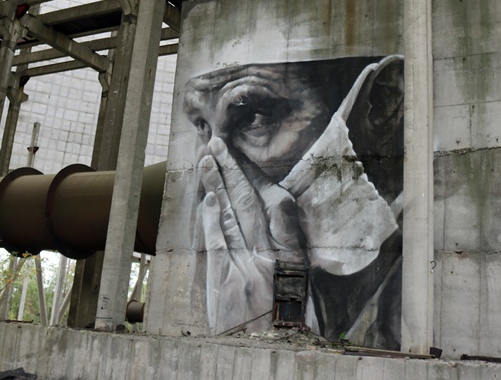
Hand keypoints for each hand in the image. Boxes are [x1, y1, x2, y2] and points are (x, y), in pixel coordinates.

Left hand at [198, 137, 301, 333]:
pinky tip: (207, 197)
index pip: (277, 208)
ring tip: (206, 158)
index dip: (258, 180)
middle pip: (249, 205)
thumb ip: (286, 243)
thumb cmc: (283, 323)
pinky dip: (211, 219)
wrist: (268, 355)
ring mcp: (247, 273)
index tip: (245, 158)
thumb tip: (279, 203)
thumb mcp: (295, 287)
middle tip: (218, 144)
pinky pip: (218, 245)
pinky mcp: (225, 287)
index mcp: (291, 260)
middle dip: (233, 171)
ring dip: (217, 185)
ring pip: (231, 218)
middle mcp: (270, 262)